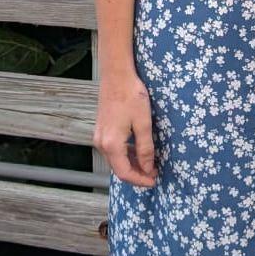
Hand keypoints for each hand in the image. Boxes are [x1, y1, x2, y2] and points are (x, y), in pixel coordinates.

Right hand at [95, 72, 157, 186]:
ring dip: (132, 165)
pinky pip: (113, 150)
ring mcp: (99, 136)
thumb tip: (148, 168)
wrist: (116, 75)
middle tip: (155, 174)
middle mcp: (101, 143)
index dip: (140, 180)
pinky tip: (139, 151)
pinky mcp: (101, 130)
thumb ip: (146, 148)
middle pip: (118, 169)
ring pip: (116, 160)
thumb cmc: (131, 96)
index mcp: (112, 144)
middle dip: (137, 174)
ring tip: (150, 164)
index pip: (125, 173)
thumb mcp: (143, 123)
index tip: (154, 181)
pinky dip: (126, 155)